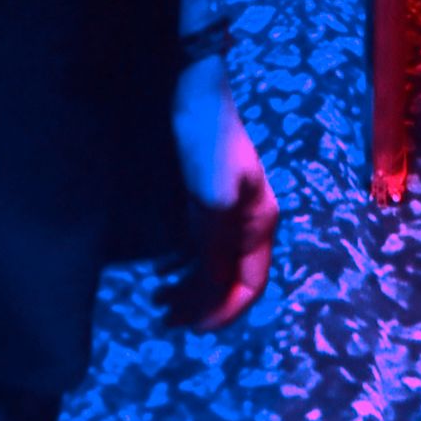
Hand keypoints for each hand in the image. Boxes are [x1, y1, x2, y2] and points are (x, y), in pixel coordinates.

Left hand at [170, 65, 275, 332]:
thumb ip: (213, 247)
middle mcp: (248, 222)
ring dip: (192, 289)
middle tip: (167, 320)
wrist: (193, 91)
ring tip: (161, 304)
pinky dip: (184, 266)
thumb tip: (209, 287)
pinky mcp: (205, 198)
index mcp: (259, 224)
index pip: (249, 285)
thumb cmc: (208, 144)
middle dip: (204, 305)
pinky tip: (164, 272)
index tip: (192, 329)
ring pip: (214, 264)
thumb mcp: (212, 201)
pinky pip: (199, 246)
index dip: (224, 311)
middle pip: (232, 278)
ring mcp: (227, 210)